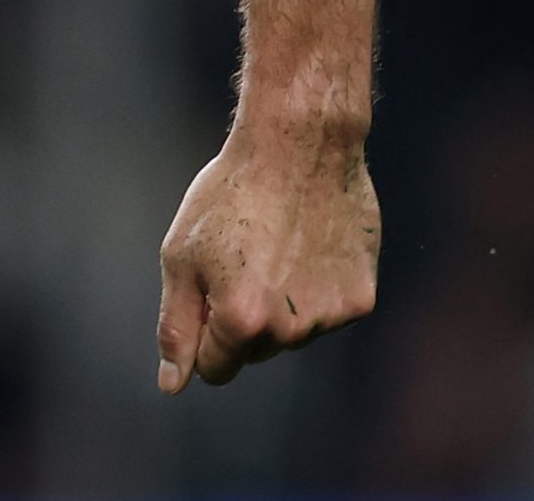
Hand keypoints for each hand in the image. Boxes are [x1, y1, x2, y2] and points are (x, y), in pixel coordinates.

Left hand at [155, 126, 380, 391]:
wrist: (300, 147)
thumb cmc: (229, 195)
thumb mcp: (181, 256)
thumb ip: (176, 326)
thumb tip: (171, 385)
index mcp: (240, 320)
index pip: (215, 370)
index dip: (203, 337)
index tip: (203, 298)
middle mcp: (290, 329)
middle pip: (255, 352)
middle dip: (240, 320)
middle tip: (239, 260)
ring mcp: (331, 316)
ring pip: (292, 334)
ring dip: (280, 306)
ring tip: (274, 246)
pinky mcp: (362, 299)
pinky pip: (326, 312)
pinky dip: (315, 290)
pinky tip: (308, 245)